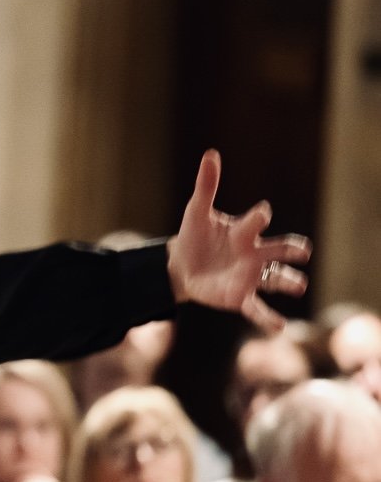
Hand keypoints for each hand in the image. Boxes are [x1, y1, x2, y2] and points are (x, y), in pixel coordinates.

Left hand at [166, 149, 310, 331]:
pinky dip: (269, 319)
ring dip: (289, 282)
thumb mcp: (196, 211)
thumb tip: (211, 154)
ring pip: (276, 279)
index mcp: (244, 232)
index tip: (261, 212)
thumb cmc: (194, 236)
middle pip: (279, 249)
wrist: (179, 266)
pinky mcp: (239, 297)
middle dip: (290, 249)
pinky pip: (257, 310)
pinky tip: (279, 327)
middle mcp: (254, 253)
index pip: (256, 222)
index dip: (258, 217)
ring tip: (299, 285)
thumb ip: (206, 186)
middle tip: (302, 250)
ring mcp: (249, 276)